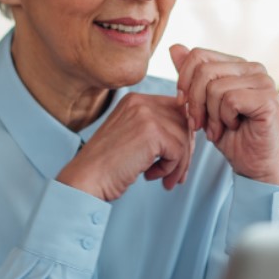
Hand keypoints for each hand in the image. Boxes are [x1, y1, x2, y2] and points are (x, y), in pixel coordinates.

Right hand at [56, 93, 194, 200]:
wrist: (86, 179)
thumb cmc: (107, 166)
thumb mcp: (131, 137)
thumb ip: (156, 130)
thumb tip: (192, 135)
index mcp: (135, 100)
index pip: (176, 110)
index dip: (181, 136)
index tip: (175, 158)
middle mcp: (141, 101)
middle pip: (184, 122)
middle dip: (185, 151)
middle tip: (176, 174)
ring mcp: (146, 114)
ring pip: (184, 138)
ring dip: (179, 164)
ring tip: (164, 179)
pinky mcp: (152, 132)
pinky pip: (179, 150)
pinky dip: (170, 169)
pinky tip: (151, 176)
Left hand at [170, 44, 278, 186]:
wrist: (251, 164)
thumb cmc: (228, 135)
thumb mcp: (202, 104)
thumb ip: (191, 76)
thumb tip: (175, 47)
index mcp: (238, 65)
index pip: (199, 55)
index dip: (184, 81)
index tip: (183, 105)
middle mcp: (254, 68)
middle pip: (204, 71)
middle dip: (195, 102)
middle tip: (199, 124)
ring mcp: (264, 82)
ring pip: (215, 87)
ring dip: (210, 115)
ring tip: (218, 129)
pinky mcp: (269, 99)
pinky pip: (230, 100)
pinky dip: (225, 119)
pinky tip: (234, 127)